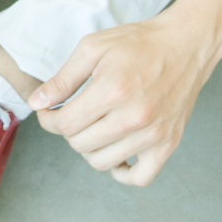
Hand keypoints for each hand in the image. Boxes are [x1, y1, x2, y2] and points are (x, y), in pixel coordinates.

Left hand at [30, 17, 216, 186]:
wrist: (185, 45)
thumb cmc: (138, 44)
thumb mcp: (92, 49)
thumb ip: (62, 79)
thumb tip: (37, 103)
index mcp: (112, 91)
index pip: (64, 125)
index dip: (48, 119)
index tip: (49, 109)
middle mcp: (134, 118)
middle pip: (79, 145)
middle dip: (67, 130)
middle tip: (72, 113)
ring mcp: (154, 134)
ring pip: (102, 162)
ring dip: (88, 148)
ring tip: (91, 127)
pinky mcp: (169, 143)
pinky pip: (140, 177)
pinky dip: (122, 172)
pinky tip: (114, 152)